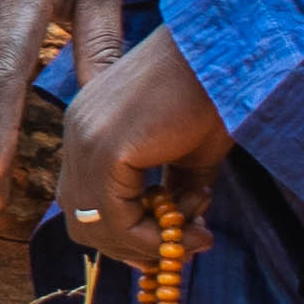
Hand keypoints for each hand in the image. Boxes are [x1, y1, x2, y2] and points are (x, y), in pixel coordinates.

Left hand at [51, 28, 230, 238]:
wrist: (226, 56)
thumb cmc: (213, 94)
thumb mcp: (190, 155)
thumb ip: (176, 191)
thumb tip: (181, 235)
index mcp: (89, 128)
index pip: (84, 200)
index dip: (122, 232)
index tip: (170, 244)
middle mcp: (77, 133)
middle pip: (80, 218)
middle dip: (130, 245)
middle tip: (181, 248)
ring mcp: (86, 139)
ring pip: (94, 224)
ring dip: (145, 244)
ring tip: (194, 236)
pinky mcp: (105, 148)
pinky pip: (114, 217)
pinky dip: (148, 236)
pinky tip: (187, 228)